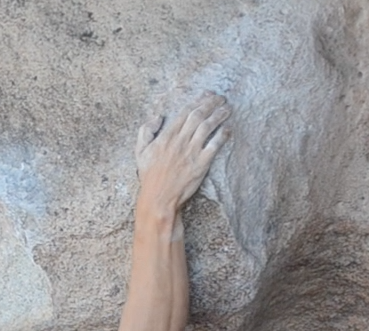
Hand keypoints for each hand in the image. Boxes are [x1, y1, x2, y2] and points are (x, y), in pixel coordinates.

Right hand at [135, 92, 230, 208]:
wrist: (159, 198)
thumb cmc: (149, 176)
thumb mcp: (140, 152)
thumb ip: (145, 131)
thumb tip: (157, 117)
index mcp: (165, 137)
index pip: (184, 113)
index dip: (197, 101)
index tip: (206, 95)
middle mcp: (179, 142)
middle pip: (198, 116)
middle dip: (210, 104)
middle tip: (220, 98)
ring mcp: (191, 152)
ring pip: (207, 127)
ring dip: (218, 116)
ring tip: (227, 109)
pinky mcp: (201, 164)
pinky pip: (214, 146)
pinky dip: (222, 135)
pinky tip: (228, 129)